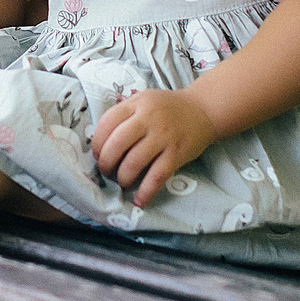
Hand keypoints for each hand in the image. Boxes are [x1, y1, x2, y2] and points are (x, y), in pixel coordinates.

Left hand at [91, 89, 216, 206]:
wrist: (203, 110)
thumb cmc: (167, 108)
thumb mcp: (143, 100)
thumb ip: (124, 114)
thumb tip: (100, 141)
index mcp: (136, 104)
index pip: (107, 123)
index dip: (97, 142)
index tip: (97, 154)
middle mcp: (148, 119)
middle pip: (117, 144)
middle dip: (106, 163)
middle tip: (106, 171)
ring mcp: (163, 137)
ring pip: (134, 163)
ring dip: (123, 178)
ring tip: (122, 182)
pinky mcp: (176, 154)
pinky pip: (157, 176)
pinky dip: (146, 191)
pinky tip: (139, 200)